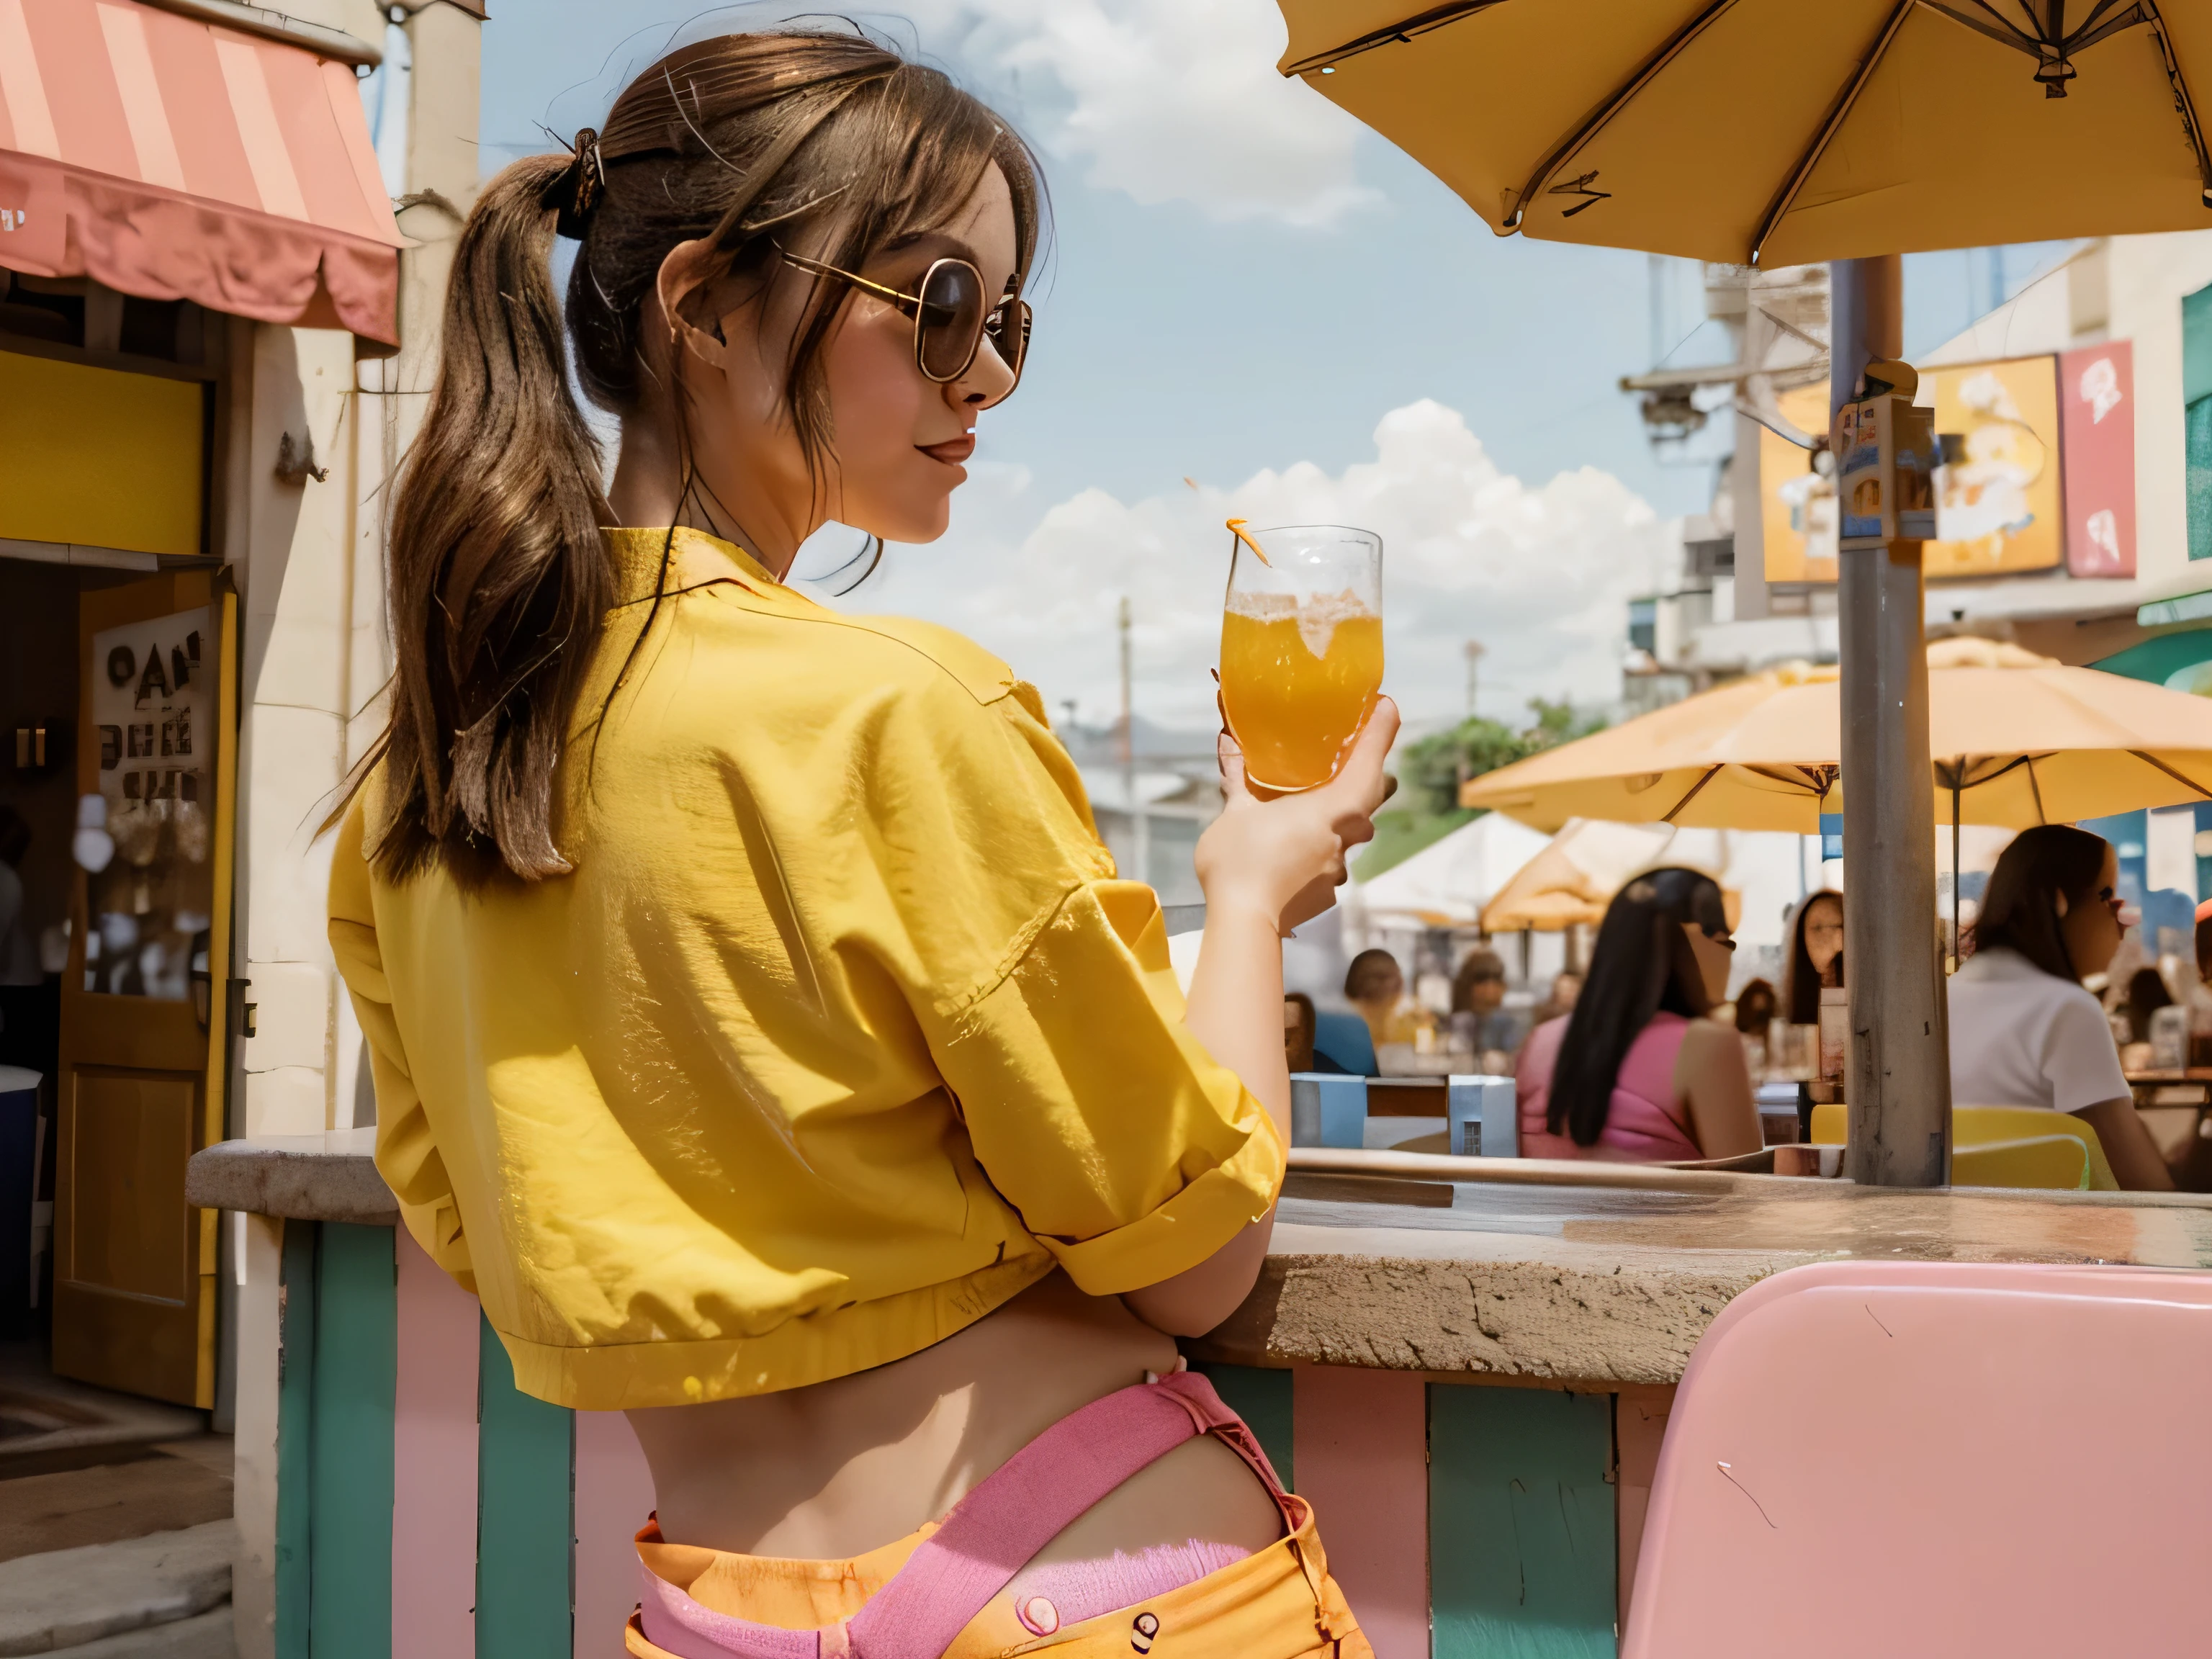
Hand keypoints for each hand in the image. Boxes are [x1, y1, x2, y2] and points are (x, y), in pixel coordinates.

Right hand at [1194, 699, 1398, 932]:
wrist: (1243, 924)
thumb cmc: (1242, 860)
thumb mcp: (1235, 811)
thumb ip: (1237, 777)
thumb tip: (1226, 741)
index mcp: (1335, 808)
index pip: (1371, 760)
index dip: (1381, 730)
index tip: (1386, 707)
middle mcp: (1348, 836)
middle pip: (1370, 797)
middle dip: (1365, 777)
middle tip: (1346, 759)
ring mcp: (1339, 867)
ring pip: (1347, 831)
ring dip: (1330, 816)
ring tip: (1303, 807)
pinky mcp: (1326, 891)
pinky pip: (1328, 857)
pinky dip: (1313, 846)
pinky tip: (1288, 847)